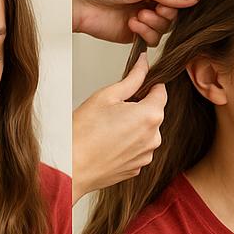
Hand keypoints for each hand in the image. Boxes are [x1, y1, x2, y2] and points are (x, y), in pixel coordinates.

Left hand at [72, 0, 197, 44]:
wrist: (80, 1)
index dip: (181, 0)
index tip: (170, 1)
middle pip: (176, 14)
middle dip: (165, 14)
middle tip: (151, 8)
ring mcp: (147, 16)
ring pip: (166, 28)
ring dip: (153, 24)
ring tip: (137, 15)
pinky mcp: (137, 33)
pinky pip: (154, 40)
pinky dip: (145, 34)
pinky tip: (132, 24)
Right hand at [72, 55, 166, 202]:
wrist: (71, 166)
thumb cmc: (84, 132)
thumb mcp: (107, 95)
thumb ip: (132, 78)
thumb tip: (144, 64)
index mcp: (150, 116)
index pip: (161, 92)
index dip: (149, 85)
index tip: (137, 85)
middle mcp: (154, 138)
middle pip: (153, 114)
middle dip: (138, 108)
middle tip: (113, 109)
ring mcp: (146, 156)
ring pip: (145, 133)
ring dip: (133, 127)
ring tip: (108, 129)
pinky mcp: (137, 168)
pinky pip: (137, 150)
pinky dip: (127, 144)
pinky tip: (109, 143)